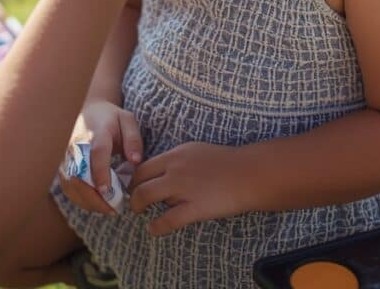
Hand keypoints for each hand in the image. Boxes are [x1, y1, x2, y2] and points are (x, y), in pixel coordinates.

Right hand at [58, 101, 142, 213]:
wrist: (88, 111)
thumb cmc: (111, 119)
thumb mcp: (127, 120)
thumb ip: (133, 139)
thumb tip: (135, 161)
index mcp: (96, 131)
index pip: (96, 153)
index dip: (100, 172)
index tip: (107, 191)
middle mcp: (76, 144)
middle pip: (79, 174)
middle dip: (94, 196)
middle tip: (113, 209)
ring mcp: (66, 155)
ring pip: (70, 184)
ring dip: (88, 201)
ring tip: (108, 209)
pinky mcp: (62, 165)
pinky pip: (67, 187)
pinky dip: (81, 199)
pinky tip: (97, 203)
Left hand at [128, 142, 250, 235]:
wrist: (248, 173)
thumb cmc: (225, 162)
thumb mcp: (196, 151)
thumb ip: (177, 161)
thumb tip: (162, 173)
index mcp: (176, 154)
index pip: (143, 166)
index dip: (133, 178)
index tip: (132, 185)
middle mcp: (175, 168)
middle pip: (139, 181)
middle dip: (131, 193)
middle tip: (132, 200)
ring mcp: (183, 188)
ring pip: (147, 197)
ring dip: (139, 207)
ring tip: (139, 212)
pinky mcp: (194, 208)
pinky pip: (166, 220)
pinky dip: (156, 226)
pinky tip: (153, 229)